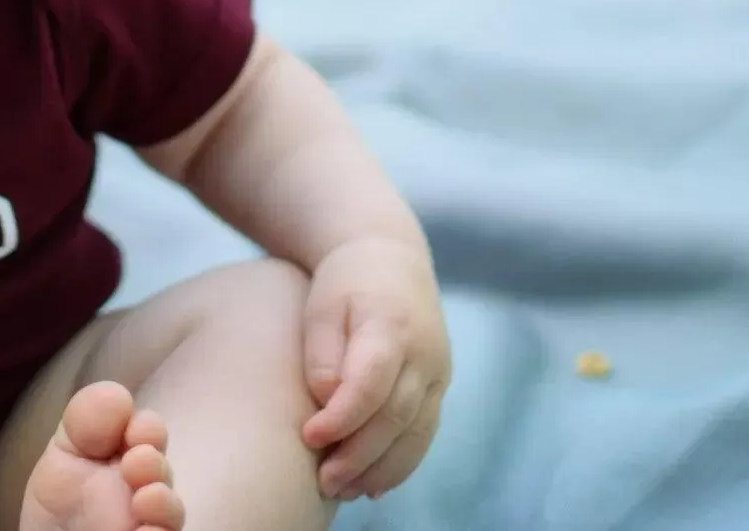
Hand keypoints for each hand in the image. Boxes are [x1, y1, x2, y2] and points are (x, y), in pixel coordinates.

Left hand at [299, 235, 450, 500]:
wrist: (390, 258)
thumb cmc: (344, 282)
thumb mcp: (321, 305)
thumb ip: (321, 353)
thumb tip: (326, 401)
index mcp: (391, 323)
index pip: (372, 381)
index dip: (343, 416)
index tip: (309, 436)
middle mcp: (424, 352)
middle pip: (395, 415)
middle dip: (359, 455)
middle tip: (324, 481)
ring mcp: (438, 372)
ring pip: (415, 433)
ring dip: (380, 469)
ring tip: (343, 490)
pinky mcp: (439, 388)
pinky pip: (423, 434)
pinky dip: (399, 464)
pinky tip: (371, 485)